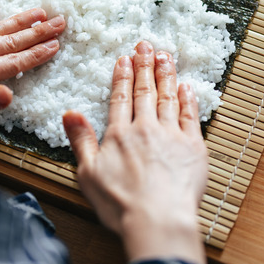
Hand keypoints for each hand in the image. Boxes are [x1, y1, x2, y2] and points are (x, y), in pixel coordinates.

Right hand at [63, 41, 208, 263]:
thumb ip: (81, 141)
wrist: (157, 219)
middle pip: (145, 91)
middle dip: (145, 65)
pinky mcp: (194, 148)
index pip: (121, 97)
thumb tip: (70, 113)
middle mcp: (146, 129)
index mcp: (119, 135)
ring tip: (165, 56)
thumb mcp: (88, 174)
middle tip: (146, 45)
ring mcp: (172, 136)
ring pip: (168, 98)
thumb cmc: (120, 204)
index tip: (125, 58)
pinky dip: (188, 99)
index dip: (123, 75)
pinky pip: (191, 116)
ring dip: (166, 74)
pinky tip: (186, 86)